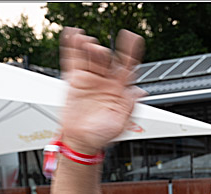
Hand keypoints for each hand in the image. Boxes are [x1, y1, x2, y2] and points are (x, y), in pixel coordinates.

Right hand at [59, 28, 145, 154]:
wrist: (81, 142)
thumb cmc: (103, 135)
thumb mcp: (121, 124)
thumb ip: (130, 107)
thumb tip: (140, 92)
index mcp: (120, 89)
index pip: (128, 65)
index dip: (130, 50)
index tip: (132, 37)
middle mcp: (106, 81)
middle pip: (106, 59)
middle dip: (102, 52)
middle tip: (97, 50)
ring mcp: (90, 79)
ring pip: (89, 57)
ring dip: (87, 45)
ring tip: (84, 39)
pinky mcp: (74, 80)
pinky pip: (72, 60)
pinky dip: (71, 47)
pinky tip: (71, 34)